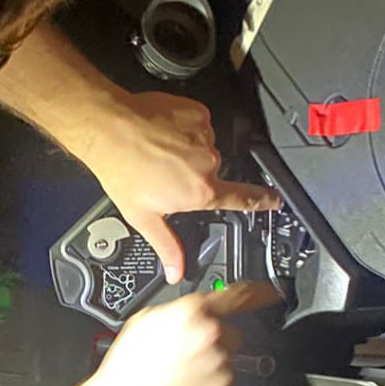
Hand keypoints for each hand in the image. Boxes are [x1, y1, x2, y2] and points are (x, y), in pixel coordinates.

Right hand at [89, 281, 280, 385]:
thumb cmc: (128, 367)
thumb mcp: (146, 321)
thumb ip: (176, 310)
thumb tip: (190, 310)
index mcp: (192, 311)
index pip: (239, 294)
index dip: (260, 291)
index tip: (272, 292)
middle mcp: (211, 334)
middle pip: (231, 330)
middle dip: (215, 338)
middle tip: (188, 351)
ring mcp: (220, 362)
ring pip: (227, 355)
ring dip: (212, 360)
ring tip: (182, 371)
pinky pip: (225, 377)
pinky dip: (211, 380)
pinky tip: (187, 384)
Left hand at [91, 91, 279, 282]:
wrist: (109, 128)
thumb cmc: (122, 170)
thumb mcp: (143, 217)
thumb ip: (166, 246)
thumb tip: (175, 272)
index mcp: (200, 191)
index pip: (242, 199)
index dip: (262, 201)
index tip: (275, 201)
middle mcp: (208, 163)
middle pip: (213, 172)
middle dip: (194, 175)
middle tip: (167, 173)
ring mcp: (204, 135)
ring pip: (204, 147)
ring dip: (187, 150)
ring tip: (160, 152)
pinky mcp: (197, 113)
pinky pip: (198, 124)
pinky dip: (184, 129)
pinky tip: (163, 134)